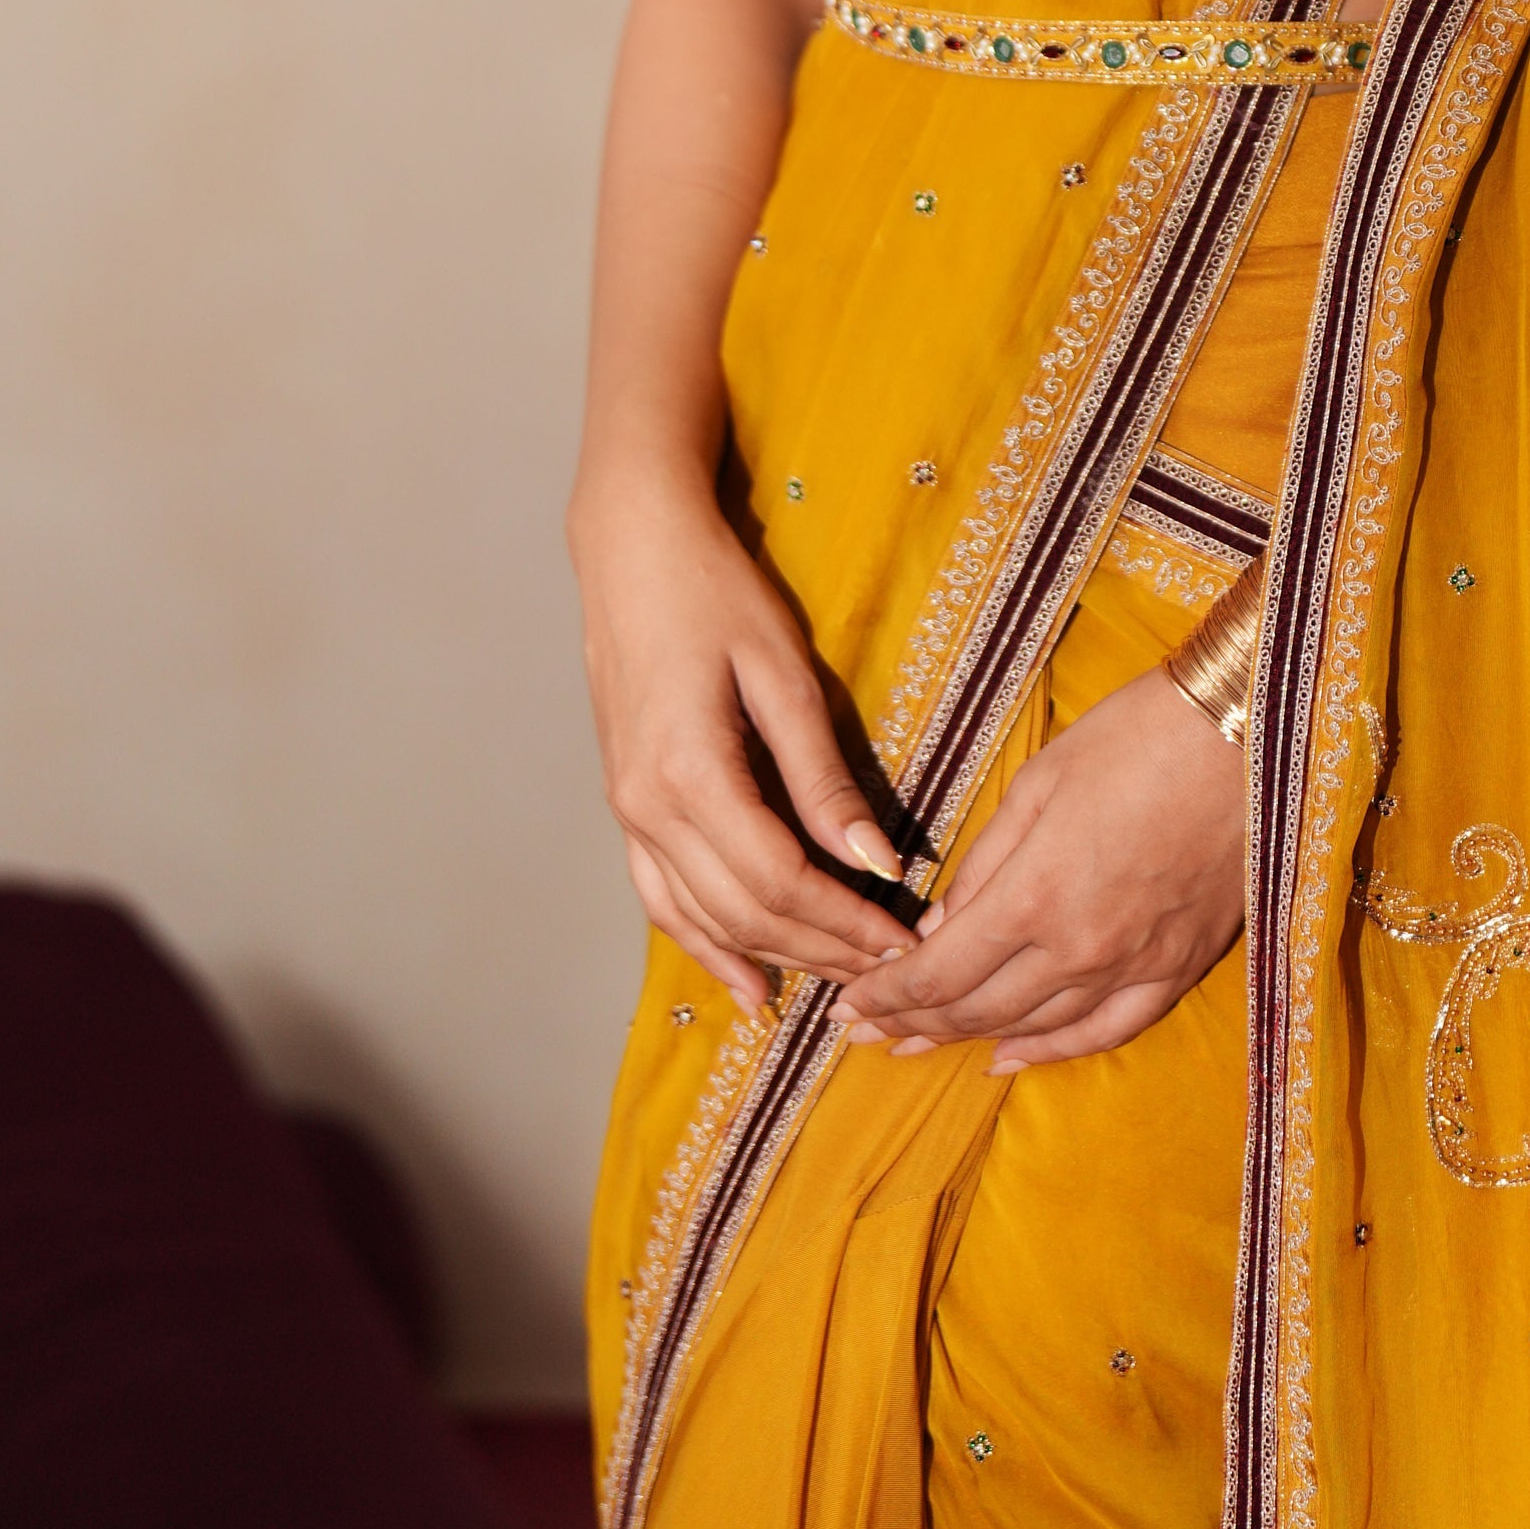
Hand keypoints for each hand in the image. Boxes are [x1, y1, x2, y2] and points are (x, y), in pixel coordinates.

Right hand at [572, 462, 906, 1010]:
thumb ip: (822, 775)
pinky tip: (744, 979)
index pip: (781, 881)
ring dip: (773, 954)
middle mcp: (648, 808)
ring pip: (702, 917)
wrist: (631, 548)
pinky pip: (660, 898)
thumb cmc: (713, 593)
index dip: (846, 921)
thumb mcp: (780, 672)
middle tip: (889, 967)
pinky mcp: (624, 804)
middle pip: (744, 912)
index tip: (905, 940)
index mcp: (690, 775)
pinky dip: (703, 944)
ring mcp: (627, 812)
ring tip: (837, 979)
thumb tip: (876, 860)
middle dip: (822, 948)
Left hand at [841, 667, 1245, 1072]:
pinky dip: (1052, 1051)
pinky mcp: (1177, 968)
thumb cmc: (1135, 737)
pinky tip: (1013, 1058)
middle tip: (866, 1034)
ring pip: (1032, 1027)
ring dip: (967, 1041)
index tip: (849, 1004)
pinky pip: (1104, 1031)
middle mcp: (1078, 950)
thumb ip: (983, 863)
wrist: (1249, 733)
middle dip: (912, 1023)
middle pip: (976, 1009)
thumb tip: (937, 928)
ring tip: (918, 1048)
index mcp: (1034, 897)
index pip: (939, 973)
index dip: (888, 994)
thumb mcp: (1038, 782)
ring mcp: (1132, 967)